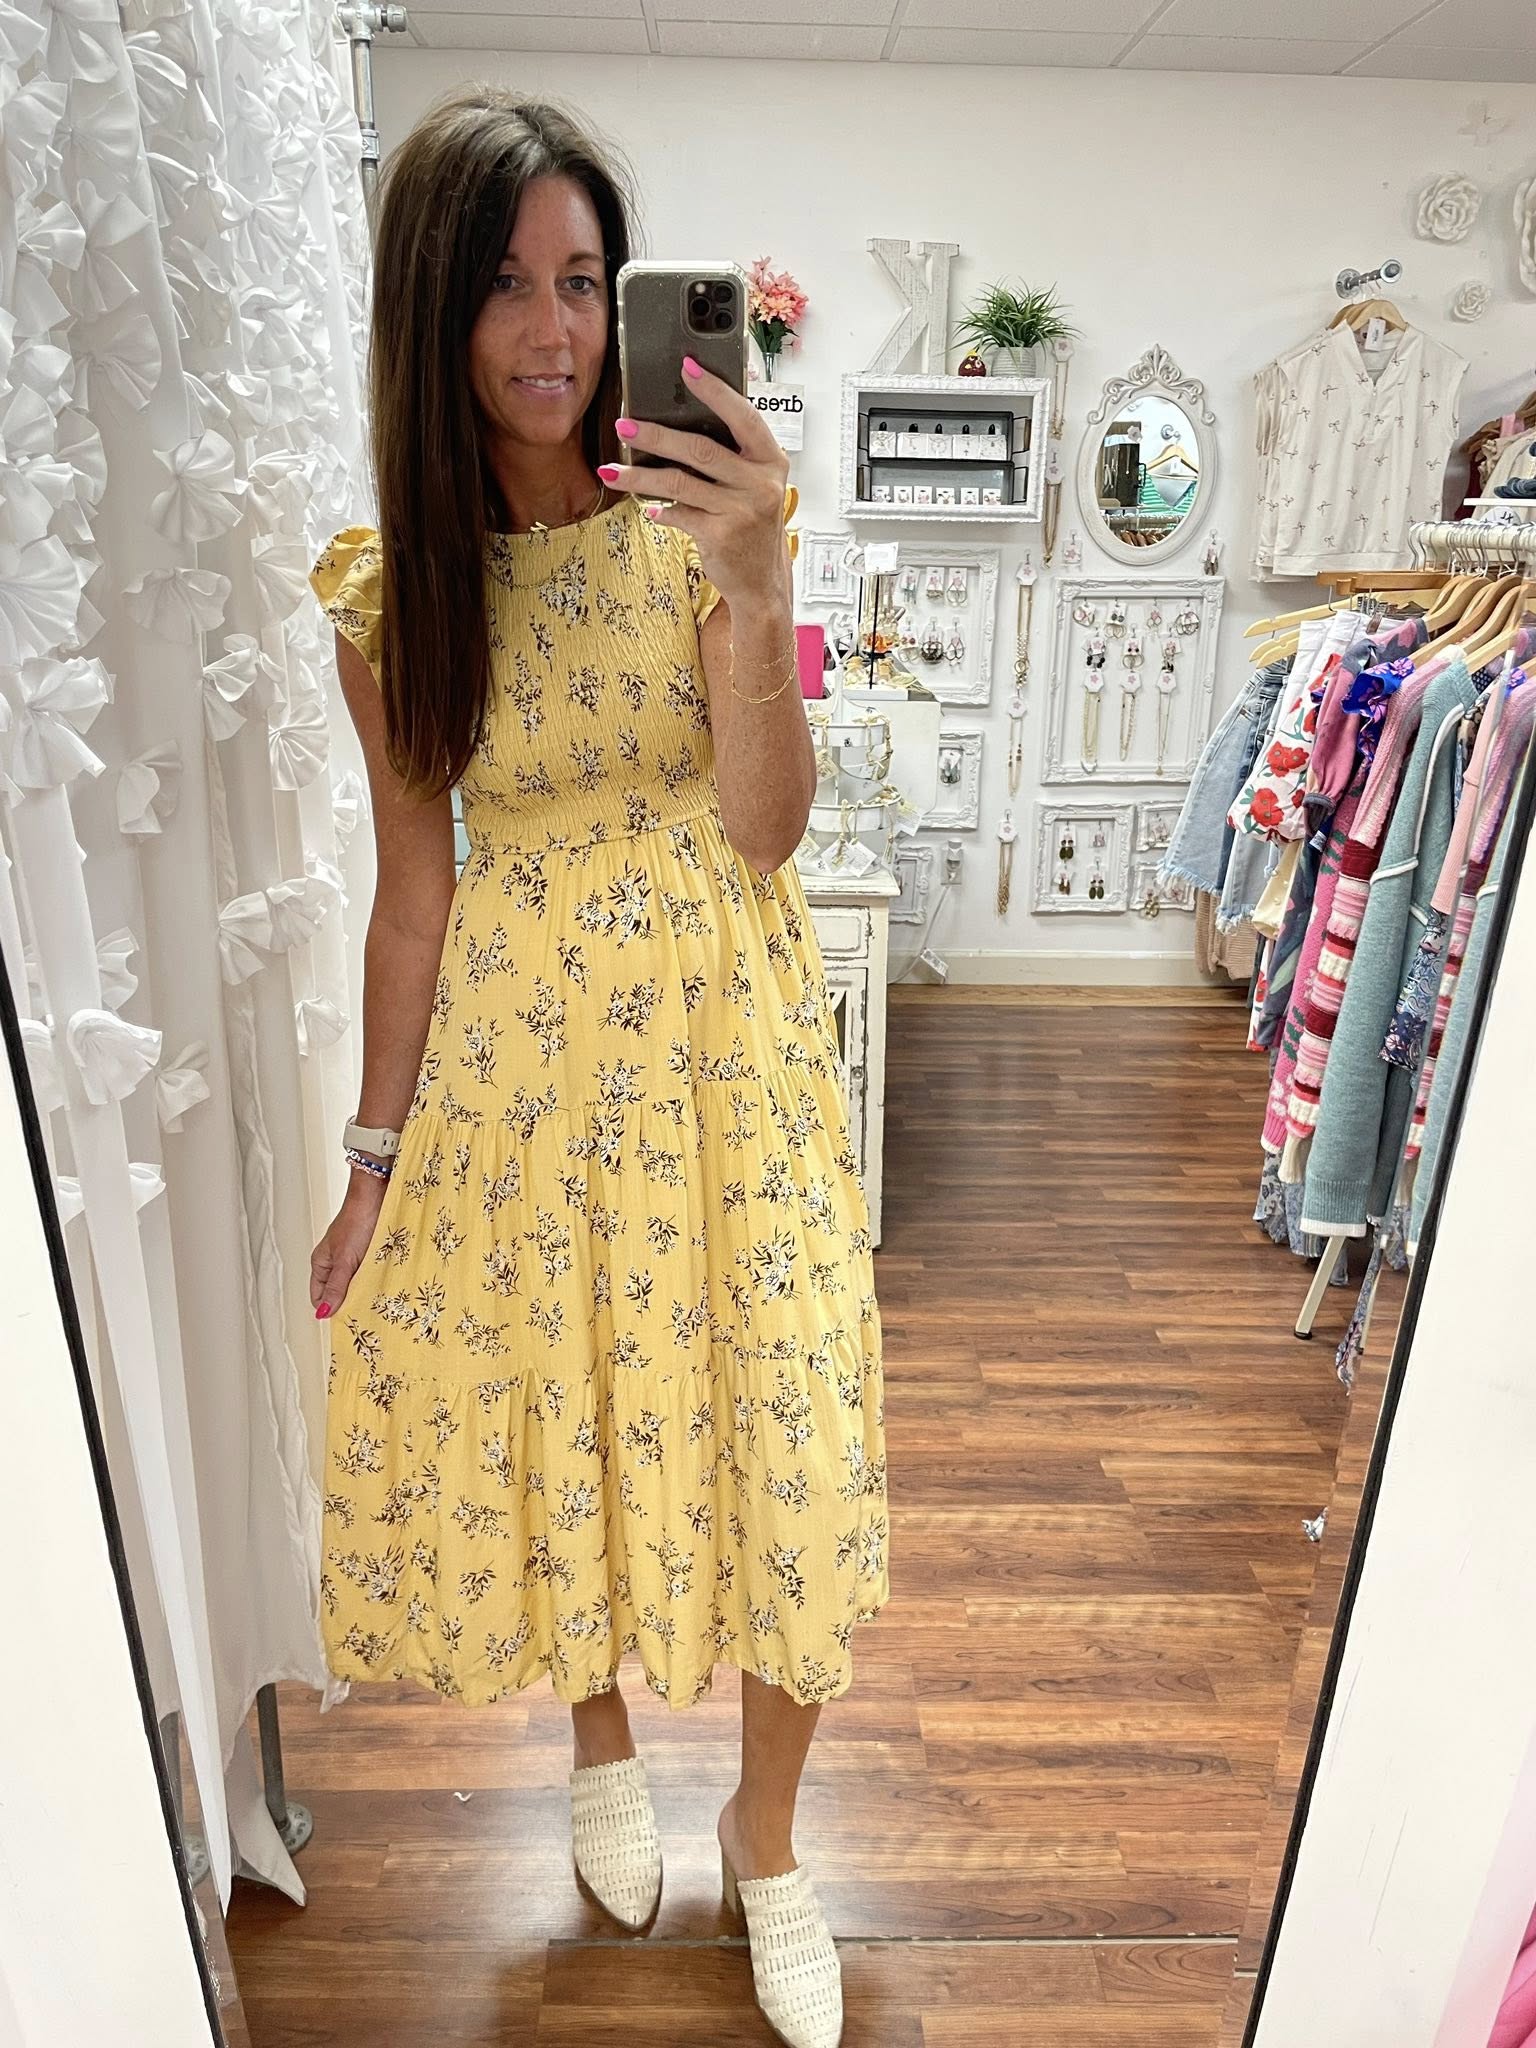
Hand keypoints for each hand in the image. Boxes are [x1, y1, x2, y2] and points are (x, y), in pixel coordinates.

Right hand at [310, 1175, 386, 1319]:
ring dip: (365, 1289)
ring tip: (376, 1296)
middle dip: (350, 1300)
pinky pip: (370, 1271)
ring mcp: (353, 1255)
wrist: (378, 1194)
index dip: (331, 1309)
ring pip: (356, 1282)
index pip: (319, 1296)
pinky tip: (385, 1281)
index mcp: (322, 1262)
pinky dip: (376, 1277)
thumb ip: (336, 1287)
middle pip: (339, 1291)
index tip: (346, 1320)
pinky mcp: (369, 1250)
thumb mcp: (345, 1260)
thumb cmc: (358, 1220)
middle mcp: (335, 1260)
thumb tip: (323, 1312)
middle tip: (364, 1311)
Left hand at [600, 357, 789, 612]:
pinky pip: (679, 514)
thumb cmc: (753, 525)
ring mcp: (741, 511)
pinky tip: (648, 509)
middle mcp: (761, 483)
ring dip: (640, 477)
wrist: (763, 580)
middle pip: (700, 449)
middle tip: (625, 426)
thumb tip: (684, 419)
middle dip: (656, 436)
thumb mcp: (756, 484)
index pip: (742, 416)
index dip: (714, 390)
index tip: (687, 367)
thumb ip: (733, 454)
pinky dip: (659, 510)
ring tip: (612, 470)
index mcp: (770, 460)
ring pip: (680, 482)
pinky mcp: (721, 536)